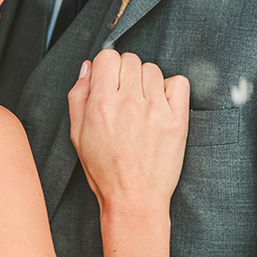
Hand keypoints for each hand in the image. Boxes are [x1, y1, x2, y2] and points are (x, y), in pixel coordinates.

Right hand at [68, 50, 188, 211]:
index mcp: (102, 104)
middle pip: (130, 59)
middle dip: (125, 73)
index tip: (108, 79)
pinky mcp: (178, 120)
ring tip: (142, 103)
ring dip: (146, 81)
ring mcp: (156, 111)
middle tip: (124, 94)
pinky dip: (171, 88)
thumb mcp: (77, 134)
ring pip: (153, 69)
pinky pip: (179, 83)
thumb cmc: (105, 170)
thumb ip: (79, 96)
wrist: (134, 199)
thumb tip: (88, 68)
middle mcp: (130, 103)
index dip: (106, 67)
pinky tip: (161, 104)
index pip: (107, 57)